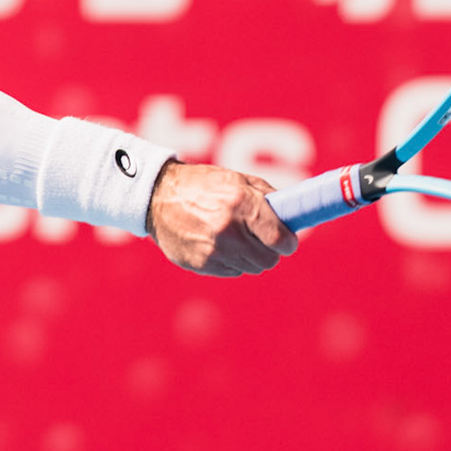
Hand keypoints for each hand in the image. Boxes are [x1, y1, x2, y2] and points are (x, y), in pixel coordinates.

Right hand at [146, 161, 296, 276]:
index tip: (287, 240)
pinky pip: (232, 271)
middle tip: (261, 239)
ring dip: (249, 256)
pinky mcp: (201, 264)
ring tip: (235, 238)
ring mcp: (213, 250)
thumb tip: (292, 217)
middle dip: (269, 250)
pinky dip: (231, 261)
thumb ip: (267, 197)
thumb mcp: (236, 179)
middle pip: (268, 259)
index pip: (279, 238)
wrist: (158, 196)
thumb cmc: (202, 184)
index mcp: (240, 203)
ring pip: (251, 267)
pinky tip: (218, 244)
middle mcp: (228, 229)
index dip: (288, 242)